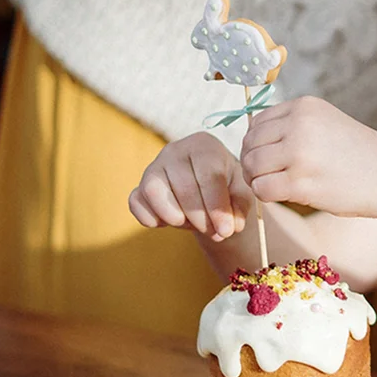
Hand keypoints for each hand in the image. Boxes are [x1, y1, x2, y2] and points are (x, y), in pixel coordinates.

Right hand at [129, 132, 251, 240]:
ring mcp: (153, 167)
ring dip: (174, 217)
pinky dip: (150, 219)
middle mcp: (175, 150)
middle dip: (200, 218)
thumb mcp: (241, 193)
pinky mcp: (139, 186)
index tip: (226, 231)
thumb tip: (232, 225)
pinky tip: (168, 223)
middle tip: (214, 232)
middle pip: (184, 187)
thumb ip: (240, 206)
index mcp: (203, 145)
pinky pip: (136, 203)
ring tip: (191, 224)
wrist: (208, 191)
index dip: (217, 206)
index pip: (209, 175)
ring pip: (155, 192)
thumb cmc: (227, 187)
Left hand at [240, 97, 376, 217]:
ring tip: (276, 185)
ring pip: (252, 166)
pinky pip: (262, 188)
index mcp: (305, 106)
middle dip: (253, 162)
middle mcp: (300, 124)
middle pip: (250, 143)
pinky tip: (283, 195)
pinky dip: (266, 195)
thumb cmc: (357, 155)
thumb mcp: (326, 123)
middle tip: (266, 176)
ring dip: (257, 179)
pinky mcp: (301, 181)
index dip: (256, 143)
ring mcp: (299, 152)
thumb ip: (292, 125)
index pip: (257, 122)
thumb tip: (251, 138)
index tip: (267, 158)